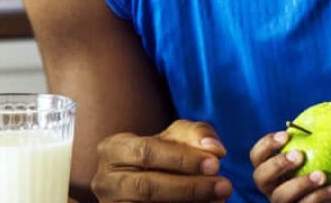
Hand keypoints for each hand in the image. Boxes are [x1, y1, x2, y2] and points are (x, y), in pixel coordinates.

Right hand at [90, 120, 233, 201]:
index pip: (147, 152)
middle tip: (224, 186)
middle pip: (148, 186)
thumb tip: (215, 149)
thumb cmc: (163, 154)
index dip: (183, 159)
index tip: (216, 163)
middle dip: (190, 187)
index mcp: (113, 149)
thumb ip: (197, 135)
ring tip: (219, 199)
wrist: (146, 181)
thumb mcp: (177, 136)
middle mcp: (105, 180)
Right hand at [250, 130, 330, 201]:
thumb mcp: (320, 151)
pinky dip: (319, 198)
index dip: (267, 145)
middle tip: (299, 155)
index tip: (287, 135)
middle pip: (260, 177)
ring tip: (321, 175)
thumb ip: (319, 137)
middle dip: (277, 164)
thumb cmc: (324, 167)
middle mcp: (270, 187)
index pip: (257, 156)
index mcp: (269, 169)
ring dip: (300, 184)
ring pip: (280, 197)